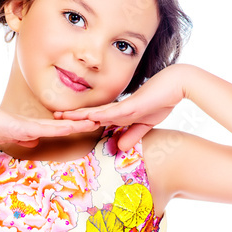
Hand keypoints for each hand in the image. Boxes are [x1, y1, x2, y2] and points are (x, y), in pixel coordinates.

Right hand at [0, 96, 98, 147]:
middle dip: (82, 123)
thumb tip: (35, 142)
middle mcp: (32, 124)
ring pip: (58, 125)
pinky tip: (70, 128)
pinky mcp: (19, 127)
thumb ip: (21, 138)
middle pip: (62, 124)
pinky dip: (57, 129)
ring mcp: (26, 125)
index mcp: (29, 128)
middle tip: (103, 119)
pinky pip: (42, 128)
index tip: (90, 126)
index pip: (57, 129)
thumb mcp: (5, 136)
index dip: (74, 127)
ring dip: (76, 124)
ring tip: (95, 121)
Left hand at [53, 64, 188, 150]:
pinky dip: (99, 115)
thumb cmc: (162, 100)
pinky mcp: (131, 105)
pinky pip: (111, 112)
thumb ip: (132, 135)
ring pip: (96, 112)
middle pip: (91, 114)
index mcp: (120, 113)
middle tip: (54, 118)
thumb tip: (119, 147)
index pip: (96, 119)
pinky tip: (87, 117)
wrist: (177, 84)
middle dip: (73, 117)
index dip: (81, 122)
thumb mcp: (146, 124)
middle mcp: (118, 108)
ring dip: (79, 115)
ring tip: (61, 117)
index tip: (66, 124)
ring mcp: (123, 106)